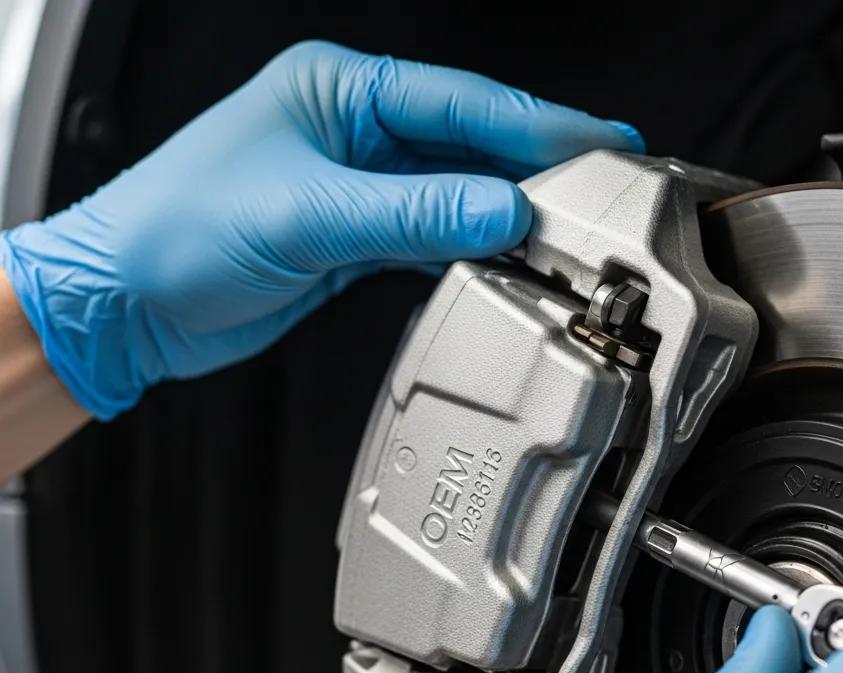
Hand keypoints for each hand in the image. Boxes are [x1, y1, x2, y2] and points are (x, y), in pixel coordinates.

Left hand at [0, 42, 641, 419]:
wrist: (128, 302)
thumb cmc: (178, 231)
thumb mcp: (305, 214)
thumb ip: (411, 215)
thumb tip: (500, 210)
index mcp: (337, 89)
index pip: (461, 102)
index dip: (537, 126)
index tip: (600, 146)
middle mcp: (352, 131)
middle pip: (466, 144)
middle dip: (535, 167)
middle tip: (604, 188)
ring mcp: (356, 186)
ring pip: (452, 195)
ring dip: (505, 215)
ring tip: (566, 231)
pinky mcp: (351, 239)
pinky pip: (428, 238)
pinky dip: (466, 252)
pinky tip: (502, 261)